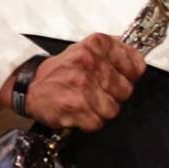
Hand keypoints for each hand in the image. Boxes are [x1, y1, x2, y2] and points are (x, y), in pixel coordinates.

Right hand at [23, 33, 145, 130]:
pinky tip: (80, 112)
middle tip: (99, 92)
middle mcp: (90, 62)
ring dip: (102, 110)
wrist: (29, 85)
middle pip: (126, 90)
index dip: (131, 76)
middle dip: (115, 95)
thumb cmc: (62, 69)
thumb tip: (138, 60)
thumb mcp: (86, 49)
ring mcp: (83, 85)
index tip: (122, 78)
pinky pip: (98, 122)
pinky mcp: (75, 107)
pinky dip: (90, 122)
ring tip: (88, 102)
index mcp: (97, 44)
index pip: (135, 65)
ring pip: (114, 109)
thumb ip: (113, 51)